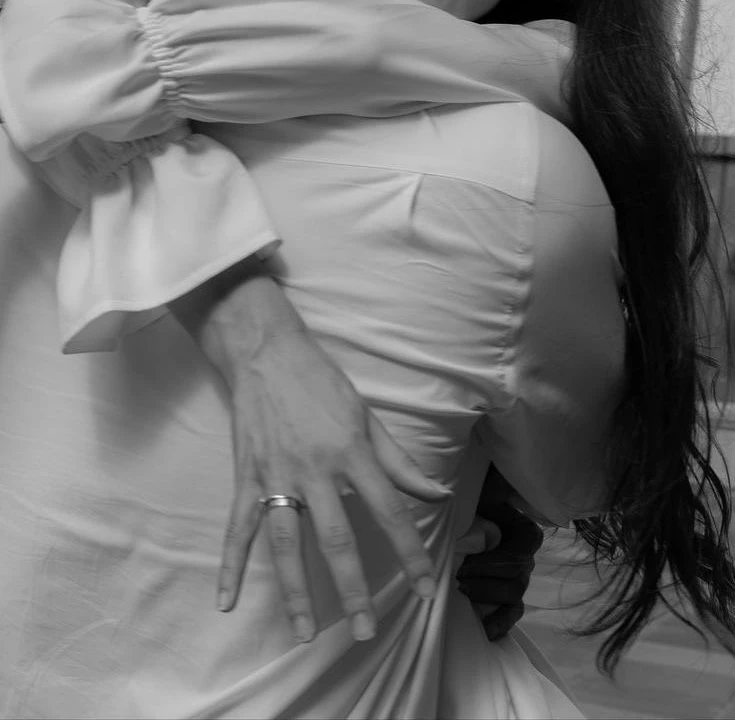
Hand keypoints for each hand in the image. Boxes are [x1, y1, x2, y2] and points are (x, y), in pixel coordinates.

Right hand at [170, 262, 451, 643]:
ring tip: (306, 634)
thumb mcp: (367, 416)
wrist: (266, 353)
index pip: (390, 511)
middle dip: (354, 589)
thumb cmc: (322, 383)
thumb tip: (437, 493)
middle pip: (337, 539)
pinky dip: (229, 565)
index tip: (426, 588)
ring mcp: (276, 477)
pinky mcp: (246, 477)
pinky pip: (237, 528)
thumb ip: (400, 461)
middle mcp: (315, 470)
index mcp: (352, 453)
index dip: (410, 552)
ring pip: (287, 544)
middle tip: (366, 631)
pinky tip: (225, 602)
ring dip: (296, 592)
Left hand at [456, 467, 543, 639]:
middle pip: (516, 578)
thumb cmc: (476, 501)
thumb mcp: (486, 493)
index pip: (518, 554)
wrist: (469, 510)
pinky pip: (512, 613)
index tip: (464, 562)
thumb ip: (490, 494)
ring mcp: (520, 578)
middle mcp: (527, 558)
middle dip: (484, 579)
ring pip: (513, 596)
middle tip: (457, 576)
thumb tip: (480, 500)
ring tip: (462, 592)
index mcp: (526, 533)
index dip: (491, 563)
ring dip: (486, 595)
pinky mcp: (508, 595)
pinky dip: (501, 622)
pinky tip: (487, 631)